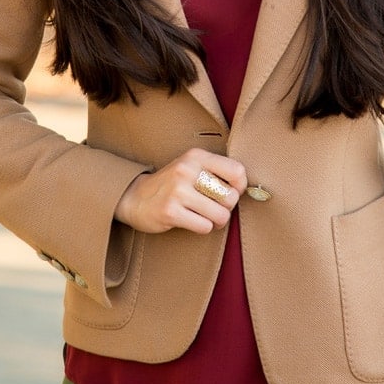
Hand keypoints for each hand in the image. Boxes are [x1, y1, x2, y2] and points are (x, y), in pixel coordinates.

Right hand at [114, 149, 246, 234]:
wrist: (135, 197)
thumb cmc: (173, 185)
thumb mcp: (192, 167)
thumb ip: (217, 172)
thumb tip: (248, 189)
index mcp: (196, 156)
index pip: (237, 171)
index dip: (240, 187)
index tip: (229, 192)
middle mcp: (186, 170)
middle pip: (230, 197)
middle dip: (226, 208)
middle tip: (214, 207)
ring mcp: (177, 191)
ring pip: (220, 215)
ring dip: (215, 221)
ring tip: (204, 216)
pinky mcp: (170, 212)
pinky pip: (204, 226)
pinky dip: (202, 228)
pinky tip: (191, 221)